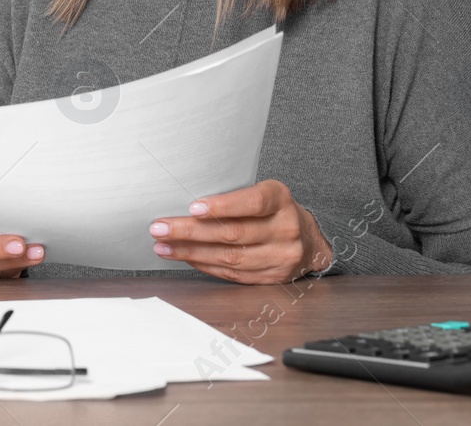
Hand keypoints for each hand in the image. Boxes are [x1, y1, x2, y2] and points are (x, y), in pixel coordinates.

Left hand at [149, 179, 332, 284]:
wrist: (310, 242)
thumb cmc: (275, 210)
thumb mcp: (266, 192)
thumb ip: (236, 196)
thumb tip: (187, 204)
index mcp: (281, 200)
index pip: (252, 203)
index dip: (223, 206)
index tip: (193, 207)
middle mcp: (284, 229)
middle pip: (234, 233)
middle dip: (191, 231)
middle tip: (160, 228)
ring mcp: (280, 257)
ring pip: (229, 257)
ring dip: (190, 252)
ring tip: (163, 246)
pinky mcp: (271, 278)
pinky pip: (231, 274)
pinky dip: (204, 265)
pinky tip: (184, 257)